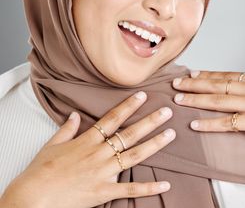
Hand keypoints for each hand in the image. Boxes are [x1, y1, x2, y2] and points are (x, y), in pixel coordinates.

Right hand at [0, 91, 174, 207]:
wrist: (33, 197)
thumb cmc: (41, 170)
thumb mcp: (52, 144)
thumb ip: (67, 128)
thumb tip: (74, 114)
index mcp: (87, 140)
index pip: (112, 118)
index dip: (129, 106)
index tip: (142, 96)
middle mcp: (99, 153)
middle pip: (129, 134)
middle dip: (150, 121)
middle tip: (167, 111)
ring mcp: (103, 173)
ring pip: (134, 156)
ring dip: (154, 144)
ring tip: (170, 134)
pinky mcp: (104, 192)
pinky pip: (130, 190)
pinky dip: (148, 188)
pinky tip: (165, 185)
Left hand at [172, 70, 244, 131]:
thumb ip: (242, 92)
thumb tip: (231, 92)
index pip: (226, 77)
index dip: (208, 75)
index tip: (192, 74)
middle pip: (217, 86)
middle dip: (193, 84)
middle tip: (176, 83)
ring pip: (217, 101)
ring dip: (195, 99)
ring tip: (178, 99)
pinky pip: (227, 123)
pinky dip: (209, 123)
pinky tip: (194, 124)